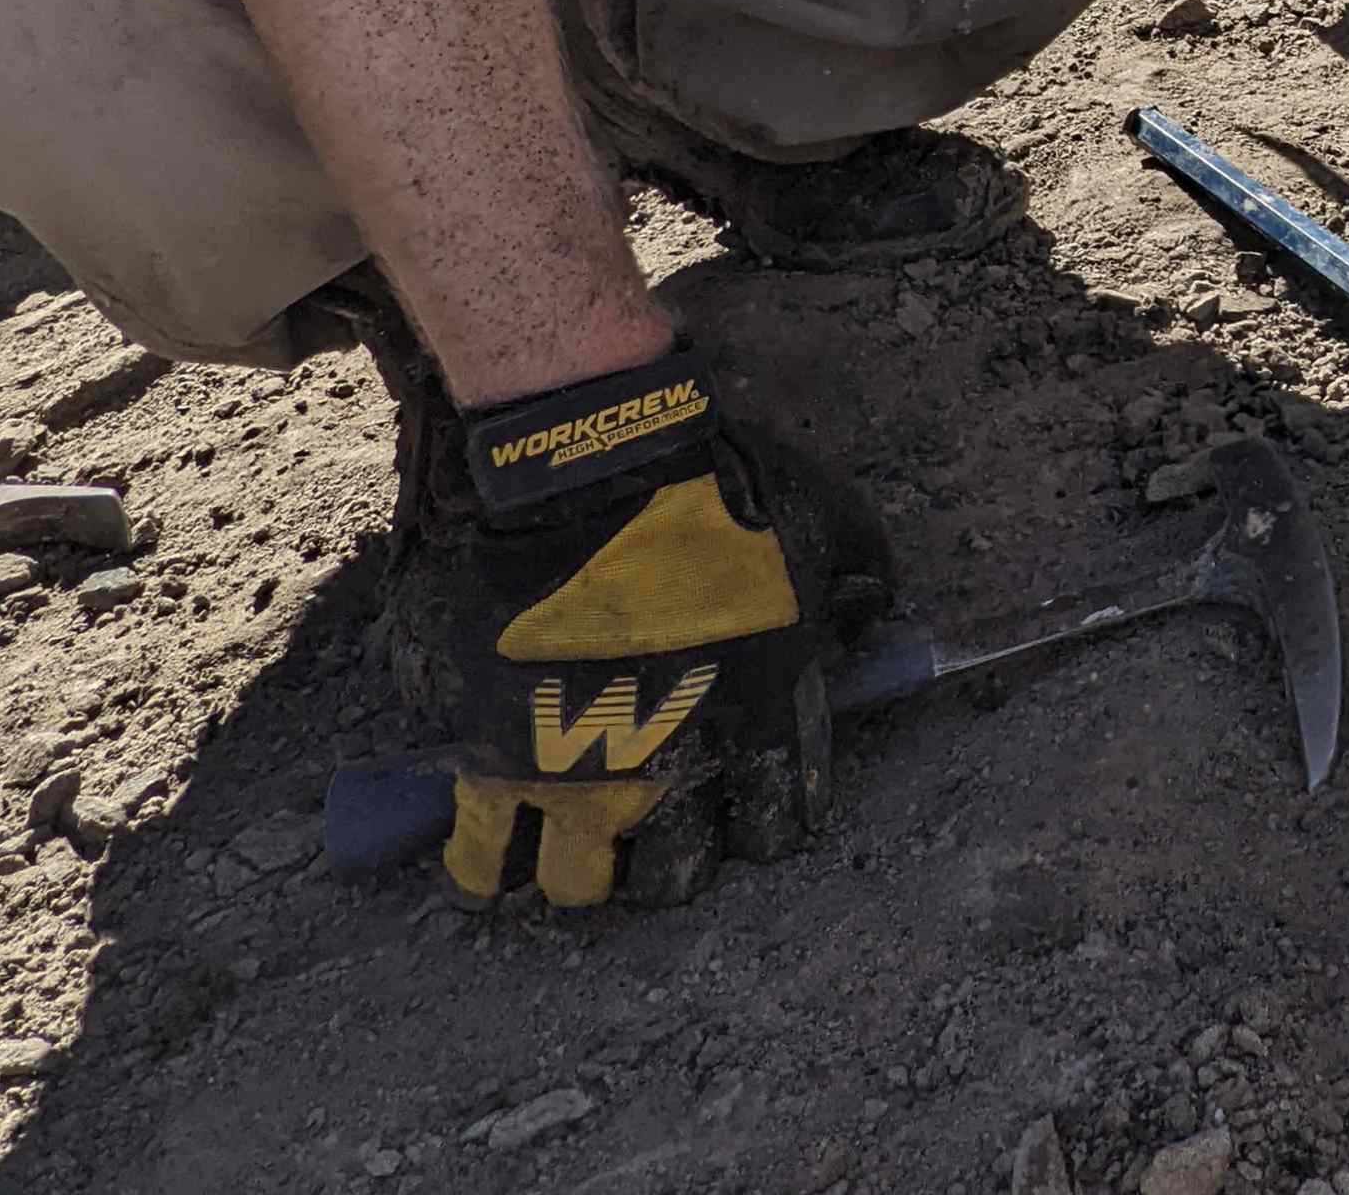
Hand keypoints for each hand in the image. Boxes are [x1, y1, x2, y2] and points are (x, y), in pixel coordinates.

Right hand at [404, 351, 855, 907]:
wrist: (586, 465)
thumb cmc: (710, 482)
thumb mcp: (823, 517)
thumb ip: (859, 573)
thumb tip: (870, 615)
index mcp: (761, 721)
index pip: (776, 827)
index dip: (761, 817)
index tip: (742, 796)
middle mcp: (672, 771)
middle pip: (673, 877)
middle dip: (669, 856)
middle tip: (652, 817)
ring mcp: (574, 776)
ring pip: (575, 884)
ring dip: (579, 868)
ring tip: (571, 837)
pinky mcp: (488, 761)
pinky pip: (477, 859)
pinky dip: (485, 866)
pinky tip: (492, 854)